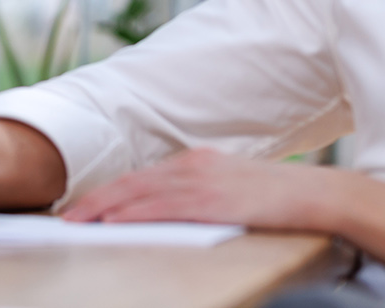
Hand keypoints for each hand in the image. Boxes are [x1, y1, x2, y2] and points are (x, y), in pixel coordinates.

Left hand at [61, 148, 333, 231]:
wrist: (318, 196)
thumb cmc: (277, 200)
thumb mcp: (231, 189)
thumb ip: (199, 196)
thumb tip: (169, 214)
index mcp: (196, 161)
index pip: (141, 178)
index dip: (109, 192)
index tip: (83, 207)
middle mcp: (193, 165)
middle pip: (131, 182)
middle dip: (95, 200)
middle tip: (66, 216)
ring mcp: (201, 180)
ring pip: (139, 194)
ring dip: (103, 208)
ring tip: (77, 222)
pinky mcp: (211, 200)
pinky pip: (162, 208)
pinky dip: (134, 214)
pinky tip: (113, 222)